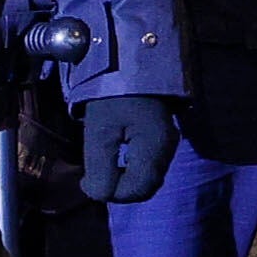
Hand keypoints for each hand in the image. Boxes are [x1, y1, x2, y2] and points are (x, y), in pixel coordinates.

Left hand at [68, 91, 184, 208]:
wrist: (129, 61)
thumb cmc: (112, 96)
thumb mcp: (99, 133)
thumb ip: (99, 170)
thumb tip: (99, 195)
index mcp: (155, 149)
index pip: (136, 191)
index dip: (111, 193)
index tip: (88, 179)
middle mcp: (168, 150)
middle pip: (144, 189)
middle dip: (118, 188)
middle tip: (95, 173)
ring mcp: (169, 144)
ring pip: (147, 179)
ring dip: (124, 180)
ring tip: (104, 163)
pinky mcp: (164, 139)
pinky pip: (149, 167)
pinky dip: (131, 169)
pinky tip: (117, 155)